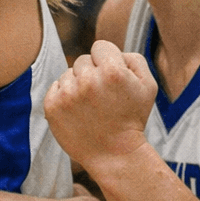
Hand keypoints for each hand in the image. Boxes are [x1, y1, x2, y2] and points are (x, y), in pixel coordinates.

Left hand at [44, 40, 157, 171]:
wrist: (114, 154)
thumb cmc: (132, 117)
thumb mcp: (147, 85)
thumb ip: (132, 58)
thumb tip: (111, 50)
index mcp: (112, 72)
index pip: (100, 46)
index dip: (108, 60)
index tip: (113, 79)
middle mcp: (87, 81)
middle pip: (83, 60)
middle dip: (93, 73)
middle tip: (103, 96)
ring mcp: (67, 94)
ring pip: (68, 74)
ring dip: (78, 85)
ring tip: (91, 106)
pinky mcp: (52, 106)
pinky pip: (56, 87)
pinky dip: (65, 96)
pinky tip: (78, 111)